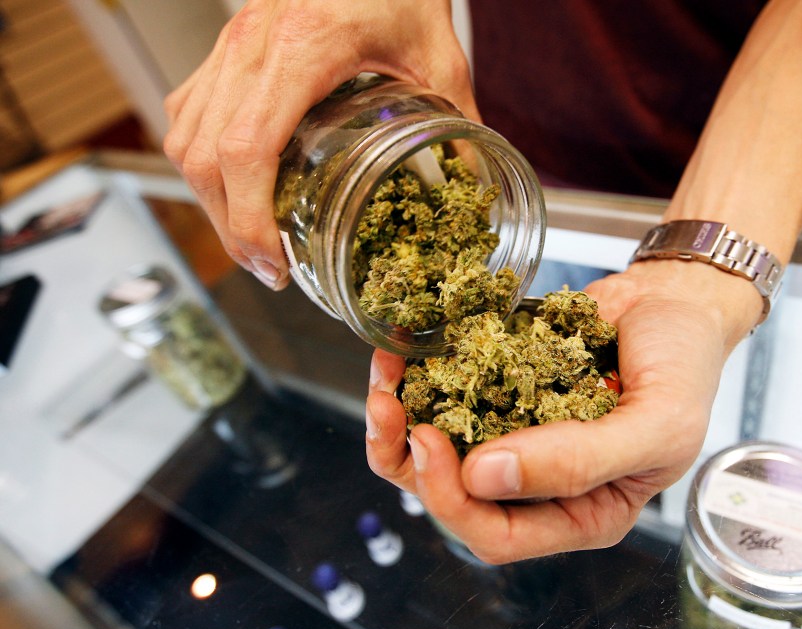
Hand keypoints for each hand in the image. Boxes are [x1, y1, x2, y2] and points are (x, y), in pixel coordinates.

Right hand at [163, 0, 476, 289]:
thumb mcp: (438, 51)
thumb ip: (457, 119)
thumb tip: (472, 186)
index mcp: (304, 47)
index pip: (247, 147)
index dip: (248, 217)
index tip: (271, 261)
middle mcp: (251, 45)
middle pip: (205, 156)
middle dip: (229, 225)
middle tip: (268, 268)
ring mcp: (230, 44)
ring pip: (184, 138)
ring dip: (209, 199)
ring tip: (249, 238)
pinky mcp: (224, 47)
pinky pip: (186, 111)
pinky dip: (199, 159)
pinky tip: (232, 187)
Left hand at [365, 259, 761, 563]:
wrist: (675, 301)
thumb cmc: (684, 368)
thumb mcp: (656, 424)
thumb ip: (579, 460)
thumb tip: (484, 475)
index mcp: (582, 512)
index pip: (499, 535)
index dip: (454, 502)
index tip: (431, 444)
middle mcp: (538, 483)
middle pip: (454, 499)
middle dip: (412, 461)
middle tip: (392, 411)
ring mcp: (513, 434)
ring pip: (436, 452)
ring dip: (399, 422)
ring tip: (384, 381)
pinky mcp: (496, 389)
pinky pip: (445, 397)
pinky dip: (416, 379)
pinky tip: (401, 354)